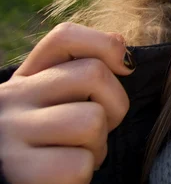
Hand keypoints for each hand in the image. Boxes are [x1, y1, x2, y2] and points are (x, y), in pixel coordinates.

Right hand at [0, 23, 134, 183]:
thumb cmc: (49, 149)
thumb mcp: (60, 106)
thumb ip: (86, 76)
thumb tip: (126, 60)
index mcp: (26, 78)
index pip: (64, 36)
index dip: (106, 44)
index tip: (125, 67)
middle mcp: (13, 97)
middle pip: (94, 73)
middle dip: (115, 106)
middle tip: (97, 130)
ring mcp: (11, 132)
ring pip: (91, 121)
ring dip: (97, 147)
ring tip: (76, 155)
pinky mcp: (17, 170)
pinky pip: (79, 165)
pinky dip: (82, 176)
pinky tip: (62, 177)